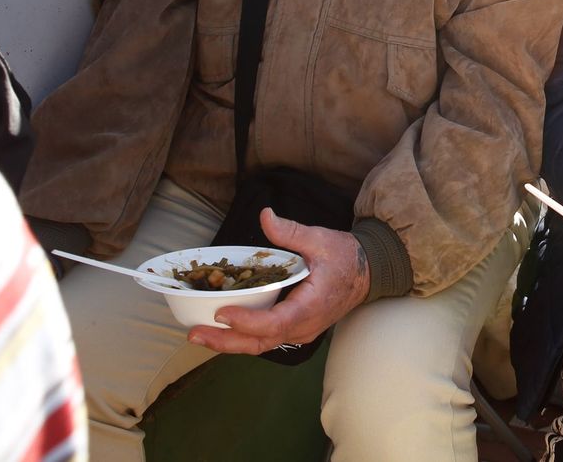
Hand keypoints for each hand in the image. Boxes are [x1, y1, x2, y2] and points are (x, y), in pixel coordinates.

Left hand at [185, 210, 370, 354]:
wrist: (368, 273)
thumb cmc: (345, 257)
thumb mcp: (320, 239)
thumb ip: (291, 231)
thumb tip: (265, 216)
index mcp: (311, 306)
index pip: (275, 322)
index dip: (247, 321)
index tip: (221, 313)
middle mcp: (304, 327)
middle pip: (261, 342)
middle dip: (226, 341)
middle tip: (194, 334)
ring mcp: (300, 333)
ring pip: (261, 345)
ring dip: (229, 342)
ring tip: (199, 334)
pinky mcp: (295, 331)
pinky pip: (266, 340)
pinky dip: (242, 337)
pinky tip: (220, 329)